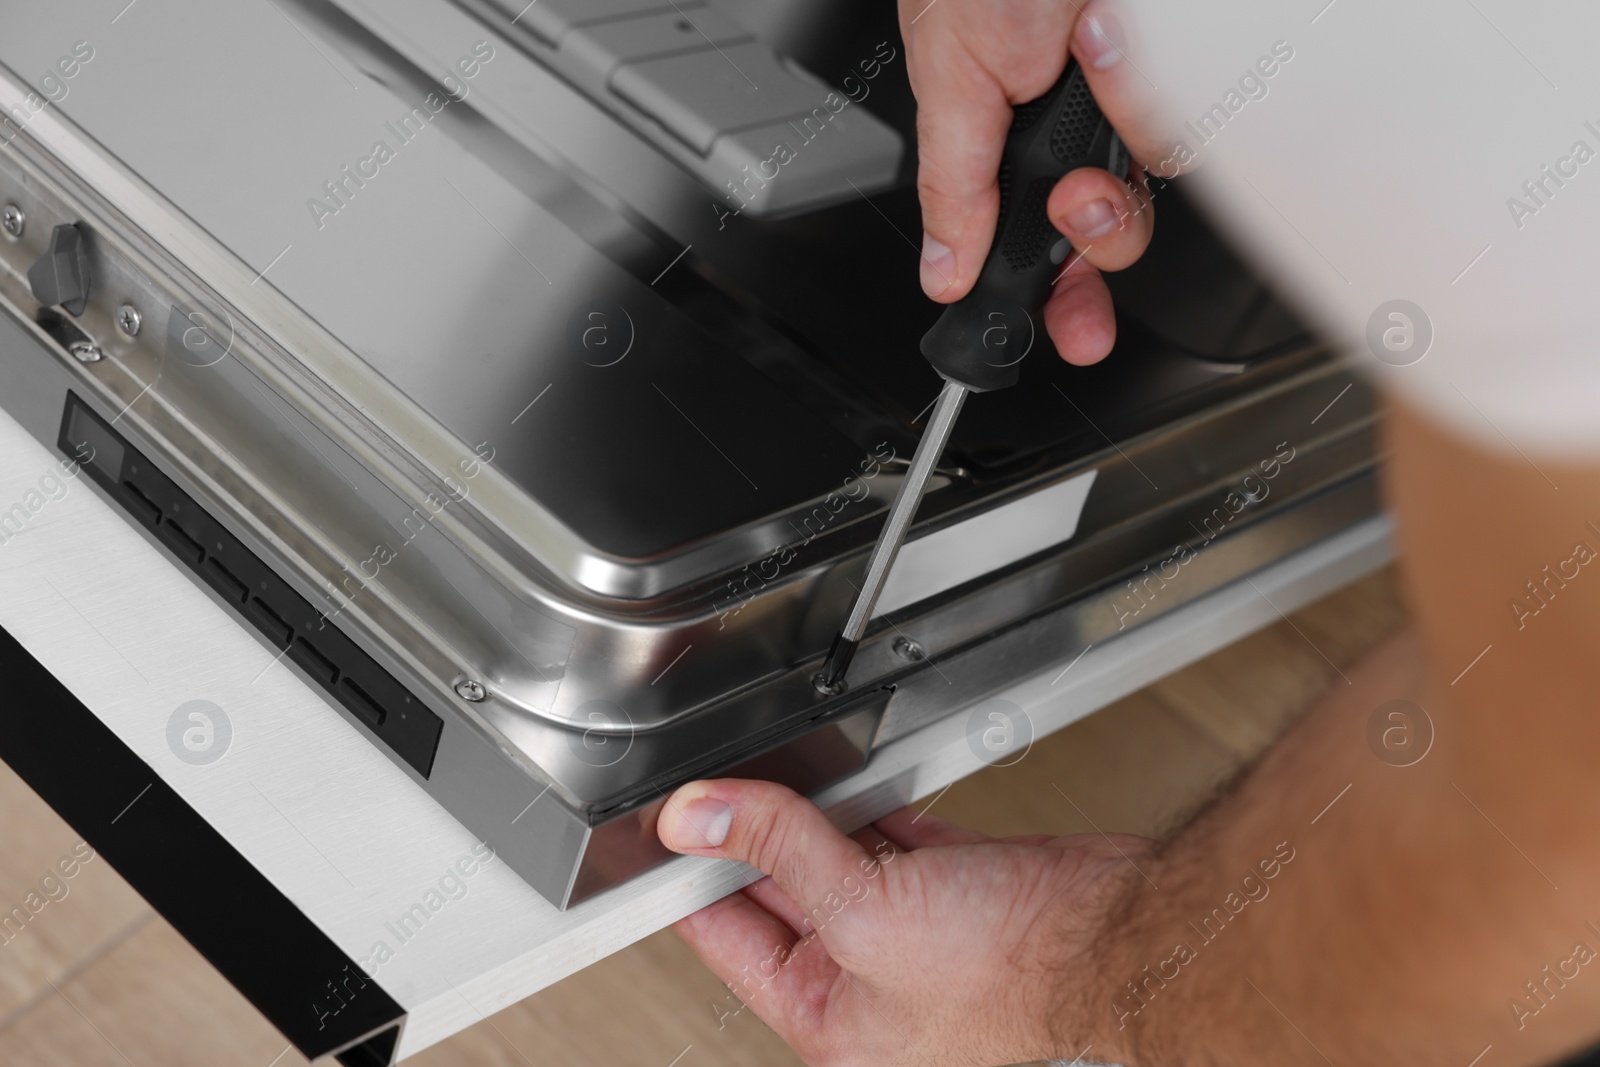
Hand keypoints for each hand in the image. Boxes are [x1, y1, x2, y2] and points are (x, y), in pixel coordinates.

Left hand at [656, 778, 1150, 1065]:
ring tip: (777, 774)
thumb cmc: (1017, 977)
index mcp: (832, 1022)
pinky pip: (893, 840)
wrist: (1119, 939)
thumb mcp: (866, 911)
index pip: (731, 941)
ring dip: (810, 818)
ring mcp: (914, 933)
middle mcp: (869, 984)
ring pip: (835, 860)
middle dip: (752, 839)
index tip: (668, 826)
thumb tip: (701, 819)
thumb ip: (781, 850)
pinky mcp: (957, 886)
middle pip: (781, 895)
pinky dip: (871, 808)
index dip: (693, 878)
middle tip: (720, 784)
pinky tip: (852, 781)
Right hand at [898, 0, 1170, 363]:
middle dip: (1097, 235)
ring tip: (1092, 58)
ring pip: (1157, 175)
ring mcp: (1135, 93)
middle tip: (1083, 206)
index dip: (1055, 298)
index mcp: (1010, 140)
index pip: (1035, 246)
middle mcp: (1077, 124)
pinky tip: (1121, 40)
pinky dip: (1165, 89)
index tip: (1068, 336)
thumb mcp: (952, 71)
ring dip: (1129, 132)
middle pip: (1107, 231)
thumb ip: (952, 184)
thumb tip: (942, 270)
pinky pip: (1200, 117)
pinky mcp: (1186, 68)